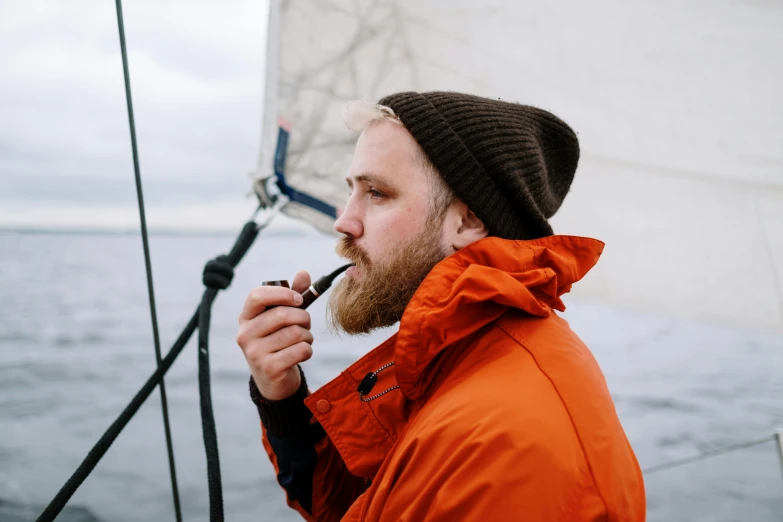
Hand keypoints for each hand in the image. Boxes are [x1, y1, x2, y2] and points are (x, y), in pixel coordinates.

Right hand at [237, 271, 312, 400]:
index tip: (299, 300)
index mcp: (246, 317)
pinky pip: (300, 350)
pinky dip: (308, 350)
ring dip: (307, 336)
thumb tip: (303, 273)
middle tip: (306, 324)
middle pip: (282, 315)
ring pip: (295, 333)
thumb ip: (293, 295)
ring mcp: (254, 352)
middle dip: (304, 317)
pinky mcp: (268, 368)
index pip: (257, 296)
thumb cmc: (279, 342)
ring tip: (303, 340)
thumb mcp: (283, 317)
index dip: (282, 294)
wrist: (274, 380)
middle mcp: (245, 334)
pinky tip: (302, 354)